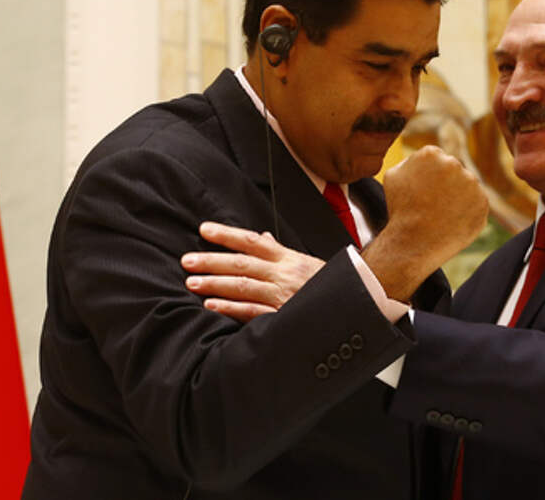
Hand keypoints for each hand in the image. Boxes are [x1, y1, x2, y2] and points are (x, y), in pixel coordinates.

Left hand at [182, 221, 324, 322]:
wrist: (358, 299)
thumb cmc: (329, 284)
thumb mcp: (306, 263)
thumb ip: (280, 251)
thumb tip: (262, 238)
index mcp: (288, 258)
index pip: (251, 242)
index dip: (226, 235)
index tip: (204, 230)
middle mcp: (283, 274)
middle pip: (242, 263)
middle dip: (212, 261)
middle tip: (187, 260)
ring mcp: (283, 295)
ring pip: (243, 286)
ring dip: (215, 283)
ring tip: (192, 282)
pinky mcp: (282, 316)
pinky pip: (253, 311)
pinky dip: (231, 308)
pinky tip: (212, 305)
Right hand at [365, 145, 488, 300]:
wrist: (413, 242)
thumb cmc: (400, 209)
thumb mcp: (393, 176)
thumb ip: (410, 160)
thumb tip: (424, 157)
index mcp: (431, 154)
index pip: (436, 159)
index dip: (429, 177)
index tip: (423, 191)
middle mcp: (454, 163)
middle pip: (454, 171)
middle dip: (446, 185)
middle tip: (432, 205)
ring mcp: (471, 184)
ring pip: (467, 187)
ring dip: (458, 198)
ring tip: (441, 215)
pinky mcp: (483, 203)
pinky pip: (476, 205)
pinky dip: (467, 213)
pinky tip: (452, 222)